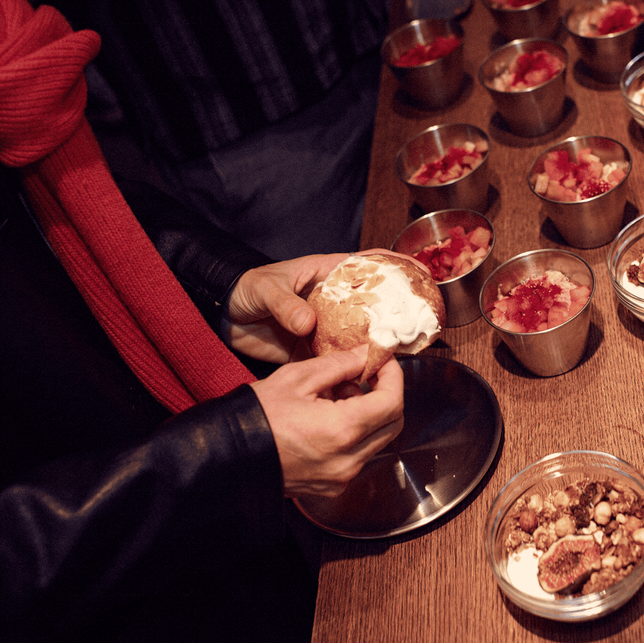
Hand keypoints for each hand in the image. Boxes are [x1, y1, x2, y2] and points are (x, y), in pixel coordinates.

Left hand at [226, 250, 419, 363]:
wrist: (223, 318)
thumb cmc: (245, 289)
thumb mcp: (265, 289)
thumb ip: (286, 305)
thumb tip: (308, 323)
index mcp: (326, 274)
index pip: (367, 264)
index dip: (396, 266)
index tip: (420, 273)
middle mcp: (332, 300)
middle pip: (372, 304)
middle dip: (396, 312)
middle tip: (419, 323)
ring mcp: (326, 326)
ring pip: (359, 335)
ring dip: (376, 346)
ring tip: (400, 355)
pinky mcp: (314, 350)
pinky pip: (338, 361)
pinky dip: (352, 369)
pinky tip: (368, 378)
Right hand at [251, 349, 403, 498]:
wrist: (227, 454)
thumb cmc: (256, 415)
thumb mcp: (297, 377)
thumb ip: (340, 364)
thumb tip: (368, 353)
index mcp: (342, 430)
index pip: (392, 401)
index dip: (393, 375)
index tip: (383, 360)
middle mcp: (348, 460)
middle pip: (393, 423)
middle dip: (387, 394)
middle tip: (368, 373)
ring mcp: (341, 477)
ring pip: (378, 440)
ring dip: (371, 414)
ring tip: (341, 393)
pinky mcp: (332, 485)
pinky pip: (360, 455)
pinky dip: (357, 433)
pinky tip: (332, 416)